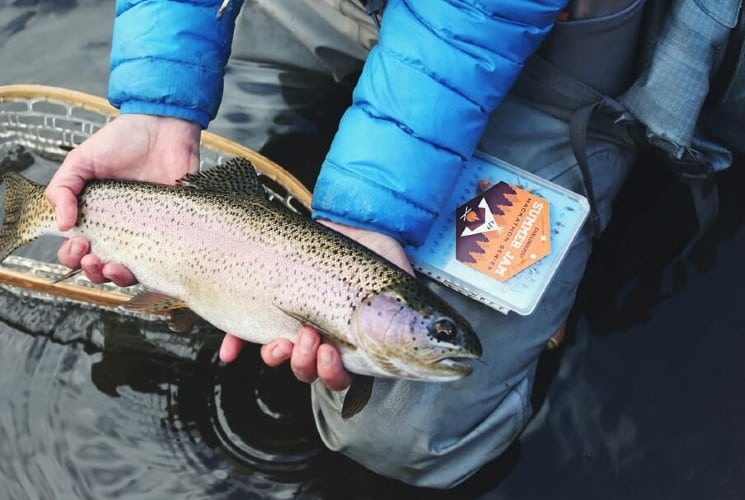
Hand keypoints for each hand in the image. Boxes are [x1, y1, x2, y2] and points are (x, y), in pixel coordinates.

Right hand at [45, 114, 200, 284]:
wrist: (164, 128)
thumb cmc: (124, 141)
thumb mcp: (82, 160)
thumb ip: (63, 188)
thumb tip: (62, 225)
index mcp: (95, 217)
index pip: (78, 250)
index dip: (72, 256)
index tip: (78, 242)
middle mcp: (120, 230)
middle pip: (101, 268)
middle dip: (91, 271)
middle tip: (91, 256)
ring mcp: (148, 233)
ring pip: (130, 272)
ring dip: (116, 277)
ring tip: (112, 266)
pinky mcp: (173, 232)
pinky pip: (163, 262)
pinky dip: (151, 272)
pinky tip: (142, 265)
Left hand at [219, 220, 414, 390]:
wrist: (345, 217)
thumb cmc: (374, 248)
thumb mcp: (396, 276)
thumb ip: (408, 308)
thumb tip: (431, 336)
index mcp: (354, 339)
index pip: (344, 374)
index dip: (334, 376)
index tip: (330, 356)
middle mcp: (324, 336)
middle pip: (309, 371)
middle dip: (306, 365)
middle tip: (309, 339)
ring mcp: (294, 322)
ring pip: (281, 357)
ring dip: (278, 356)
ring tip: (282, 337)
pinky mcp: (269, 306)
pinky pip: (247, 333)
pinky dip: (237, 344)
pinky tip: (231, 350)